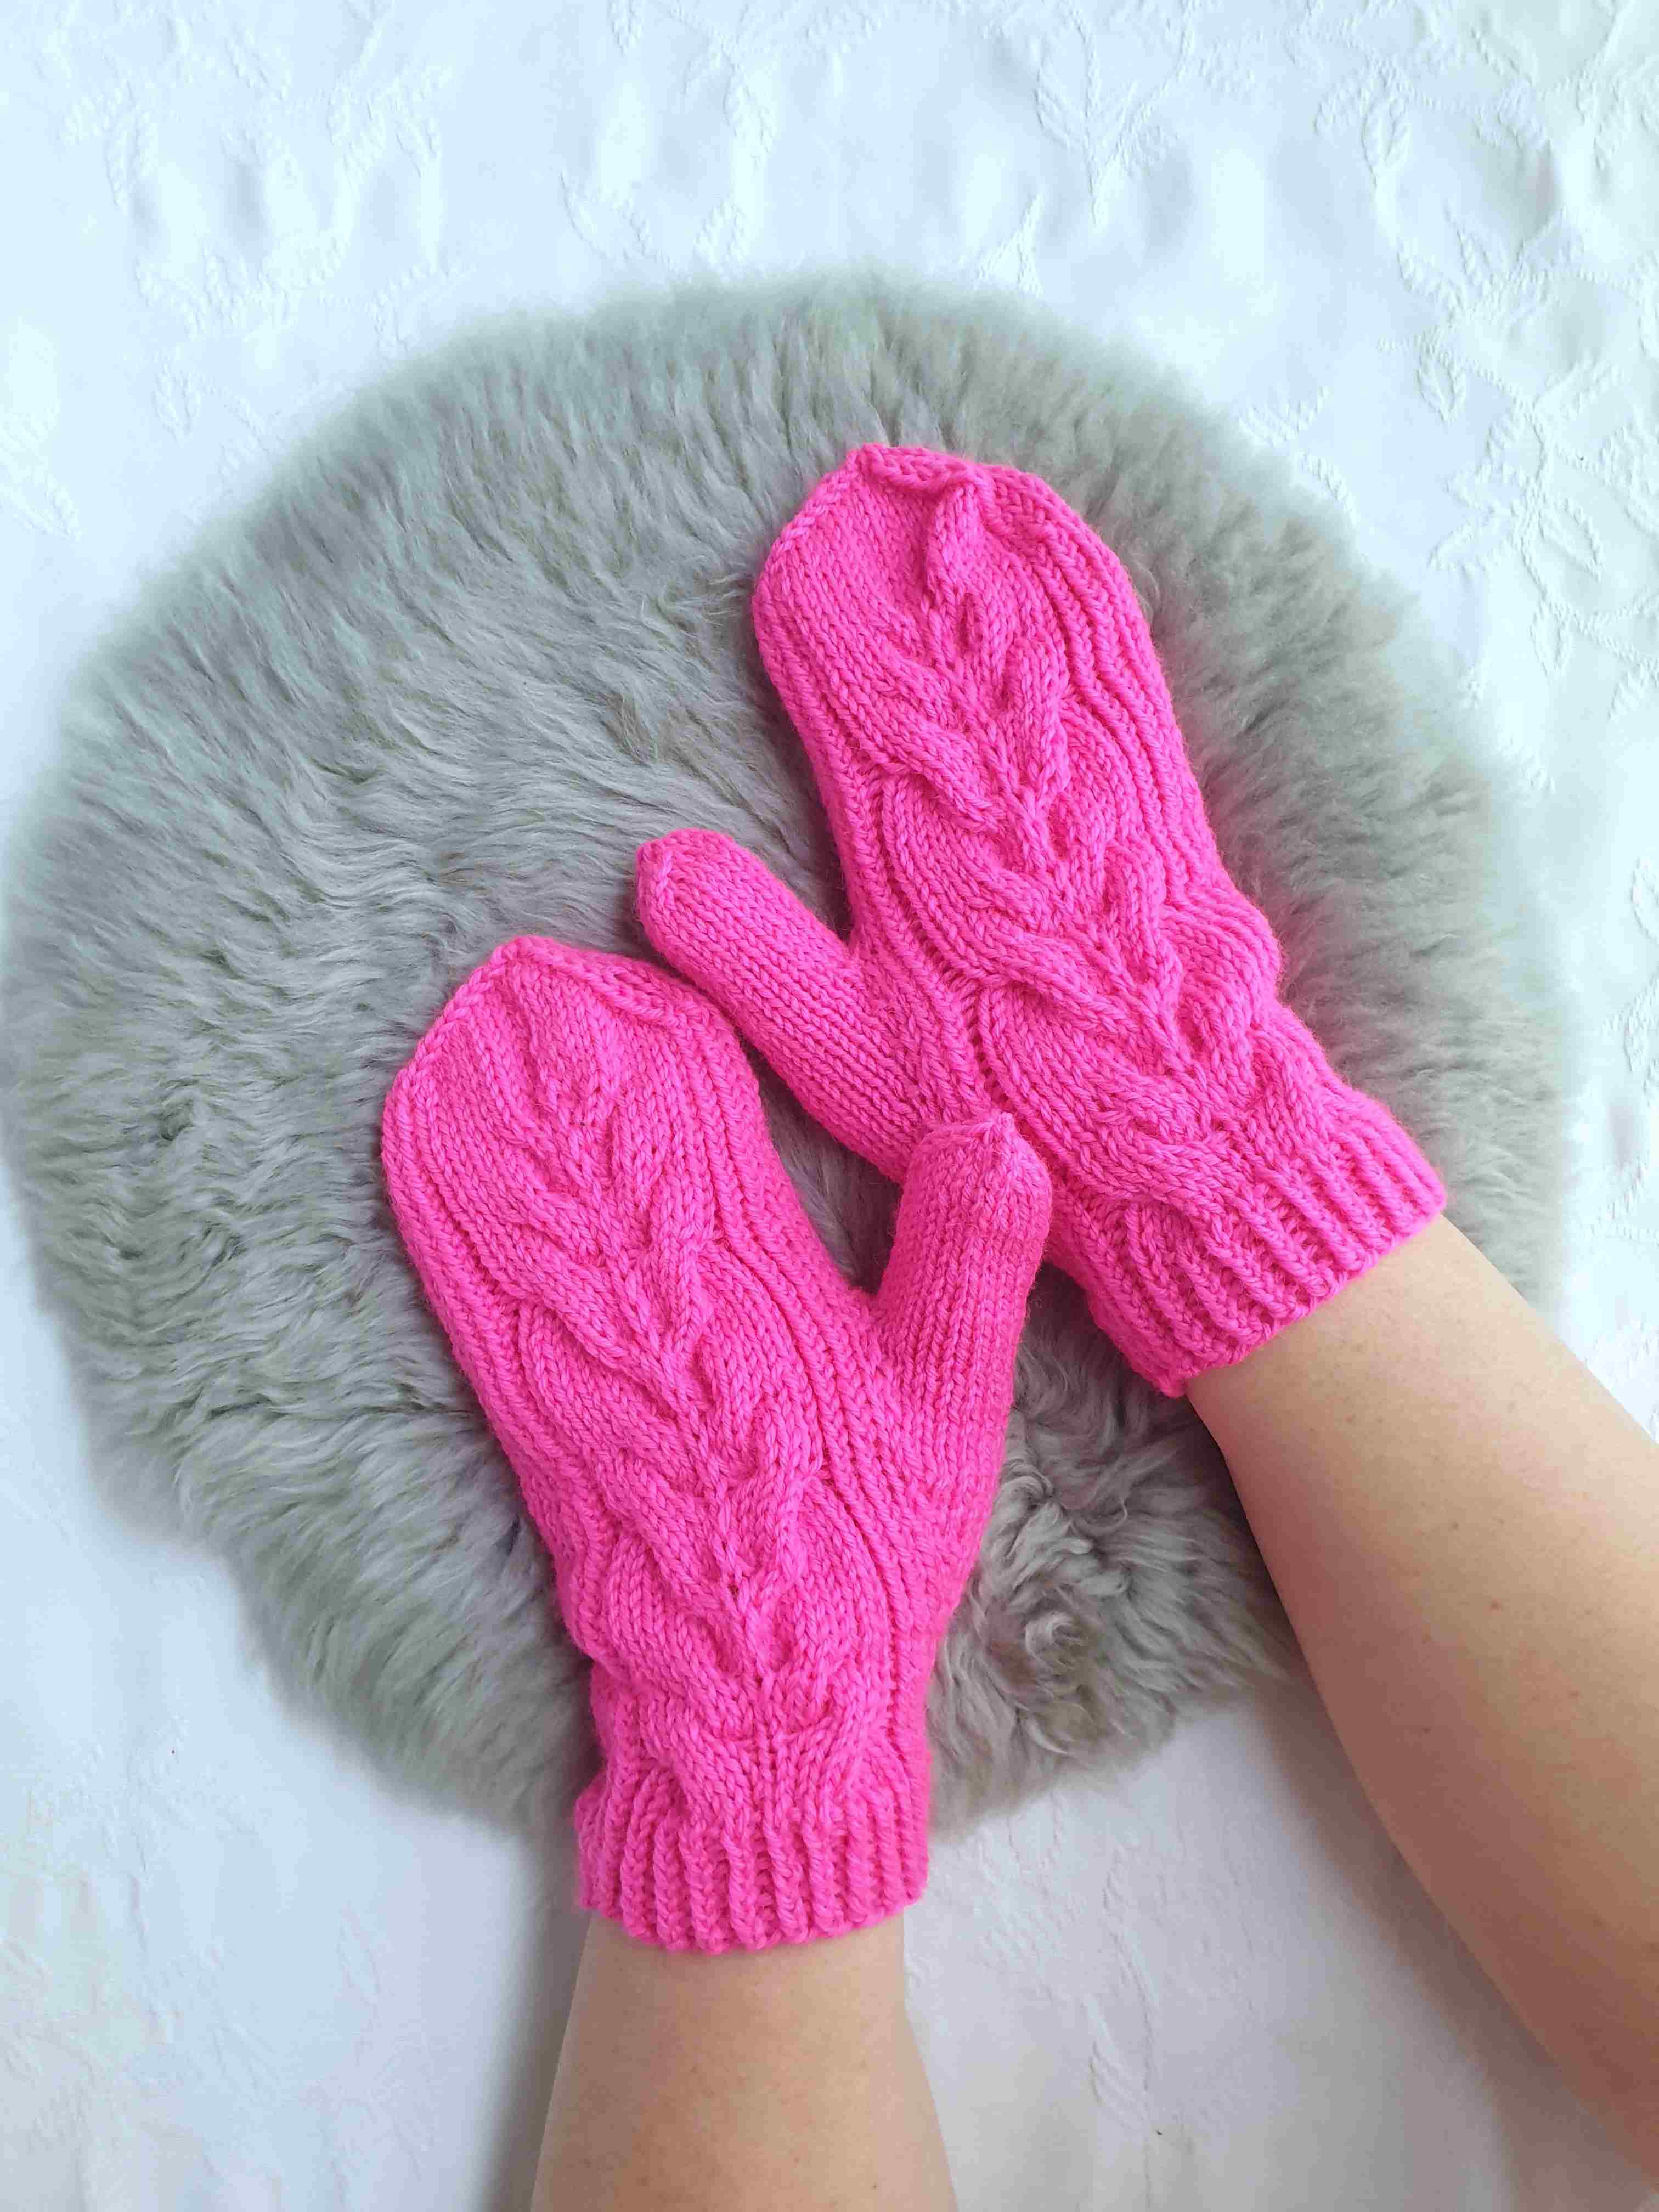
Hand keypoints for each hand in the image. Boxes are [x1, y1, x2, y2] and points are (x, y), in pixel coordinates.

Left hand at [382, 936, 1049, 1949]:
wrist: (757, 1688)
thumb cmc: (870, 1543)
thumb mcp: (951, 1404)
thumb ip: (968, 1263)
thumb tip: (997, 1131)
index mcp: (758, 1287)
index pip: (698, 1124)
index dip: (661, 1034)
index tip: (627, 958)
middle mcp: (653, 1307)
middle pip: (591, 1149)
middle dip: (555, 1054)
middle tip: (517, 965)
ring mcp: (579, 1361)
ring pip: (522, 1205)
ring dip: (487, 1114)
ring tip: (460, 1025)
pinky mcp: (532, 1413)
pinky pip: (476, 1288)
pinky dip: (443, 1210)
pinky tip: (420, 1153)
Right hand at [638, 444, 1440, 1391]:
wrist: (1164, 1120)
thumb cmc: (988, 1088)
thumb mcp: (839, 1041)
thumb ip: (746, 948)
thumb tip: (652, 860)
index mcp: (902, 839)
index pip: (845, 698)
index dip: (817, 618)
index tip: (792, 543)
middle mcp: (992, 789)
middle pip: (935, 649)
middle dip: (899, 565)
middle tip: (875, 479)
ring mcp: (1079, 780)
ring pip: (1025, 639)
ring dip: (993, 560)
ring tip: (963, 489)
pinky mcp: (1154, 794)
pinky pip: (1118, 666)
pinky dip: (1089, 597)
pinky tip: (1070, 553)